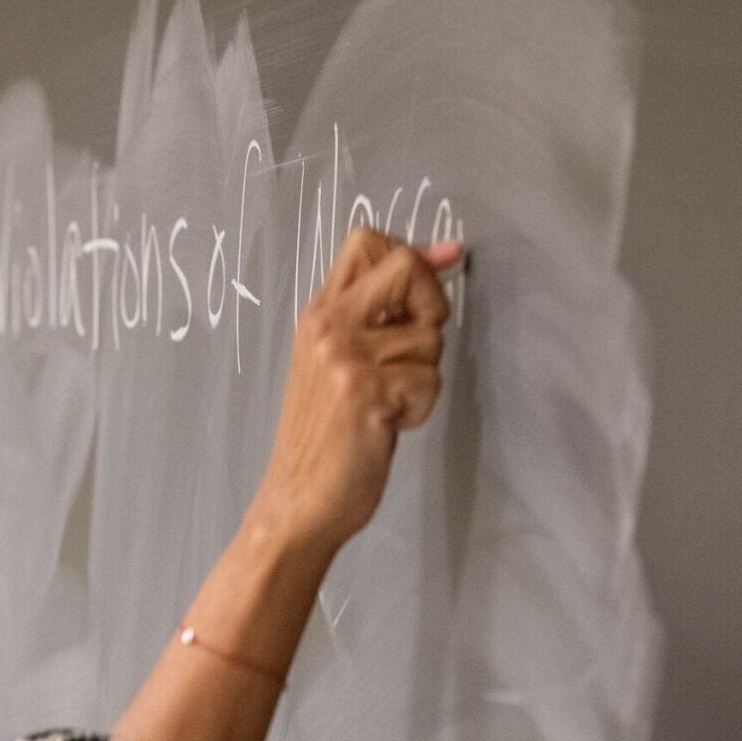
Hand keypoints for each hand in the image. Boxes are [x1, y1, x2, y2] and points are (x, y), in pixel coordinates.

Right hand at [250, 227, 460, 555]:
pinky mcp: (367, 392)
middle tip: (414, 347)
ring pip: (429, 335)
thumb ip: (375, 314)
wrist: (298, 500)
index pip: (366, 241)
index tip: (441, 269)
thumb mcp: (334, 361)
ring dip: (424, 374)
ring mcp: (345, 357)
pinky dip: (419, 409)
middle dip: (432, 302)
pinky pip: (429, 381)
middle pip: (405, 266)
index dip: (414, 253)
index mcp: (319, 313)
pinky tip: (388, 425)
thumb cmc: (324, 436)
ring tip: (388, 402)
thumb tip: (443, 255)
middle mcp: (328, 325)